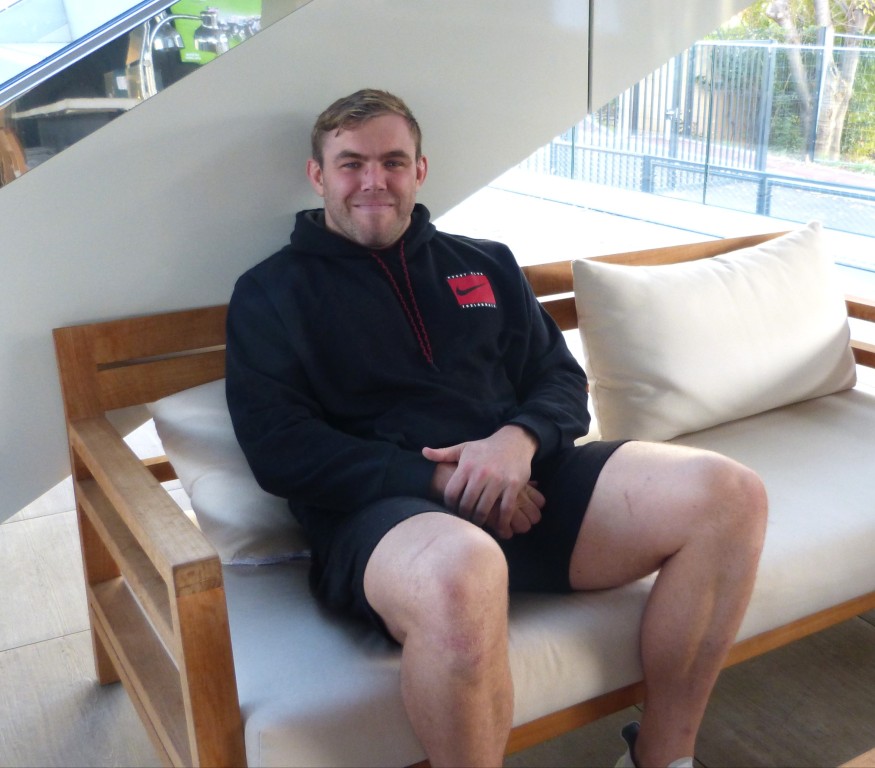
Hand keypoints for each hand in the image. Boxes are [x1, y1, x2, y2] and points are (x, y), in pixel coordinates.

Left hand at [423, 425, 542, 536]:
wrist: (514, 441)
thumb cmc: (485, 448)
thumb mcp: (464, 447)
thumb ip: (443, 453)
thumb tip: (424, 452)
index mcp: (467, 466)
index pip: (451, 493)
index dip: (449, 505)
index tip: (452, 510)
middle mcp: (481, 474)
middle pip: (466, 504)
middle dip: (464, 516)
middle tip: (465, 521)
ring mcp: (498, 480)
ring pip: (484, 509)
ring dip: (480, 520)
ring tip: (478, 523)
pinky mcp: (513, 485)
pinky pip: (506, 509)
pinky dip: (502, 521)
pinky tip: (500, 527)